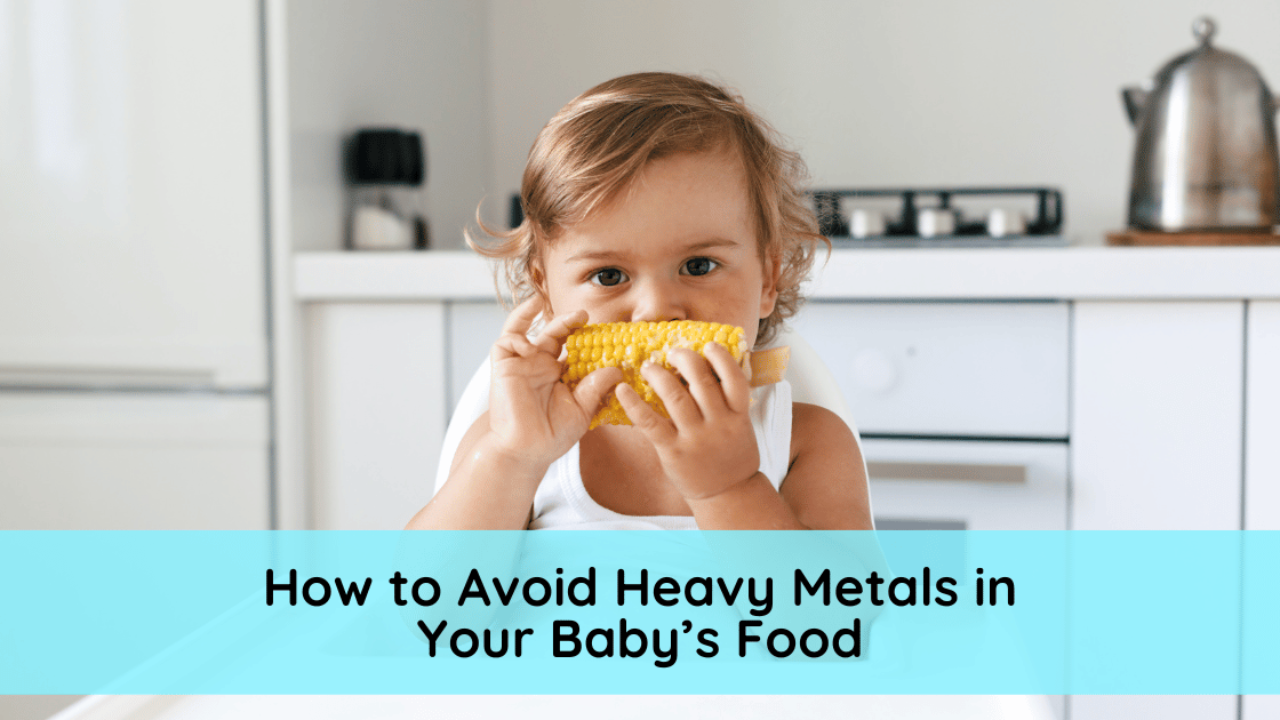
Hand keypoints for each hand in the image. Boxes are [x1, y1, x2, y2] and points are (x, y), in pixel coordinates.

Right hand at [486, 298, 621, 471]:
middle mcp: (538, 365)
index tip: (602, 331)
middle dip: (565, 321)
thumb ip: (596, 388)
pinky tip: (530, 347)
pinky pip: (505, 343)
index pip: (570, 346)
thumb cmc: (551, 436)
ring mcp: (520, 365)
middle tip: (583, 315)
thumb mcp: (581, 410)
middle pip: (551, 333)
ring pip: (521, 330)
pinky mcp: (502, 369)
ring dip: (529, 314)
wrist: (525, 452)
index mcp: (557, 374)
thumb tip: (616, 370)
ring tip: (541, 304)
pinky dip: (516, 338)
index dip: (582, 335)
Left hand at [615, 342, 758, 499]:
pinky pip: (650, 422)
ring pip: (675, 396)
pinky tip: (622, 389)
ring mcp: (696, 438)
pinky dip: (634, 403)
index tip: (709, 345)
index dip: (721, 358)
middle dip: (684, 359)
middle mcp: (719, 424)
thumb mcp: (740, 426)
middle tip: (672, 352)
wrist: (727, 494)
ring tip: (648, 366)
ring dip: (658, 374)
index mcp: (738, 415)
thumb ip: (726, 401)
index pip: (734, 378)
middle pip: (702, 381)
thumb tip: (705, 368)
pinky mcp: (673, 451)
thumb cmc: (730, 454)